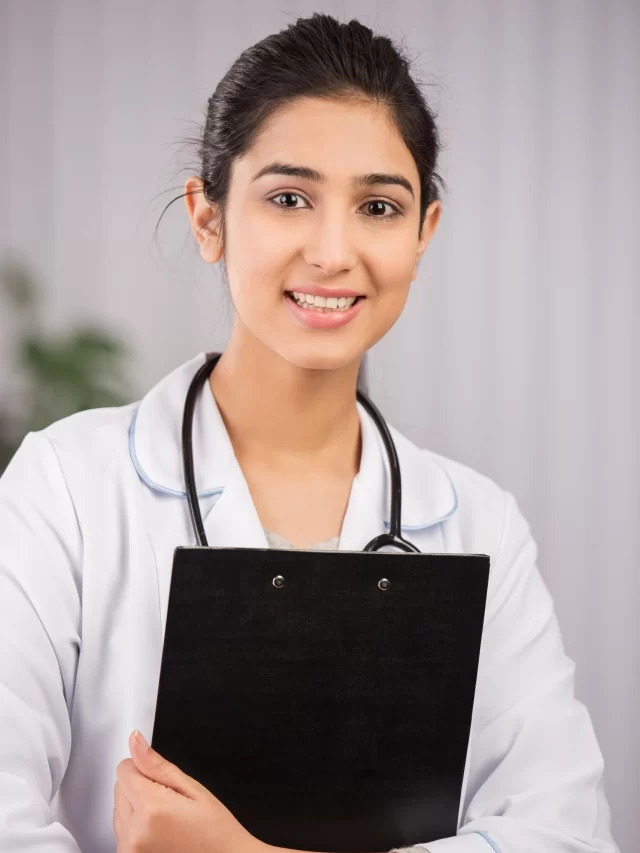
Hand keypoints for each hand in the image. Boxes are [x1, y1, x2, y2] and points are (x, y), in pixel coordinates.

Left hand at [114, 729, 266, 852]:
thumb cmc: (214, 830)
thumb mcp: (192, 789)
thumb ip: (157, 765)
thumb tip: (135, 740)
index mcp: (151, 808)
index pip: (124, 769)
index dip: (145, 769)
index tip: (164, 782)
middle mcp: (134, 833)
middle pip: (119, 788)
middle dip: (140, 788)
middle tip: (170, 802)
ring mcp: (129, 850)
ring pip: (119, 809)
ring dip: (136, 808)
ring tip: (166, 820)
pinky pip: (121, 831)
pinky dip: (136, 828)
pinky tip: (160, 833)